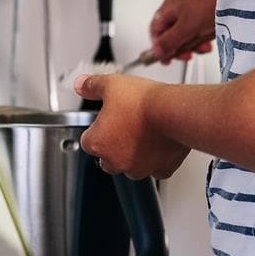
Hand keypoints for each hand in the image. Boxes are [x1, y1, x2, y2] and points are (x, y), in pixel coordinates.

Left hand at [72, 72, 188, 179]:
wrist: (173, 112)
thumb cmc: (144, 102)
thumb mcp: (111, 85)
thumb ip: (92, 86)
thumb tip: (81, 85)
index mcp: (97, 143)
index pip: (88, 140)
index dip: (98, 128)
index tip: (107, 119)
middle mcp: (115, 160)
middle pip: (107, 158)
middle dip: (114, 145)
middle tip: (125, 125)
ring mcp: (138, 168)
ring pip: (130, 166)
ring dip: (133, 154)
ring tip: (143, 132)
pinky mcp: (160, 170)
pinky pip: (155, 169)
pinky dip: (156, 159)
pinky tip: (159, 143)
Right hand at [149, 0, 219, 62]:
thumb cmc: (209, 2)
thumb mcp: (186, 26)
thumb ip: (170, 41)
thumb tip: (156, 52)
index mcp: (168, 8)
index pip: (156, 31)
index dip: (159, 46)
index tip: (166, 59)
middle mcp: (178, 9)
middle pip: (171, 35)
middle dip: (179, 47)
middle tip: (187, 55)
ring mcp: (192, 12)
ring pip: (186, 36)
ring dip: (193, 45)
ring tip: (202, 46)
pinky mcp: (205, 17)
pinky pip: (198, 33)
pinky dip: (203, 40)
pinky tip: (209, 41)